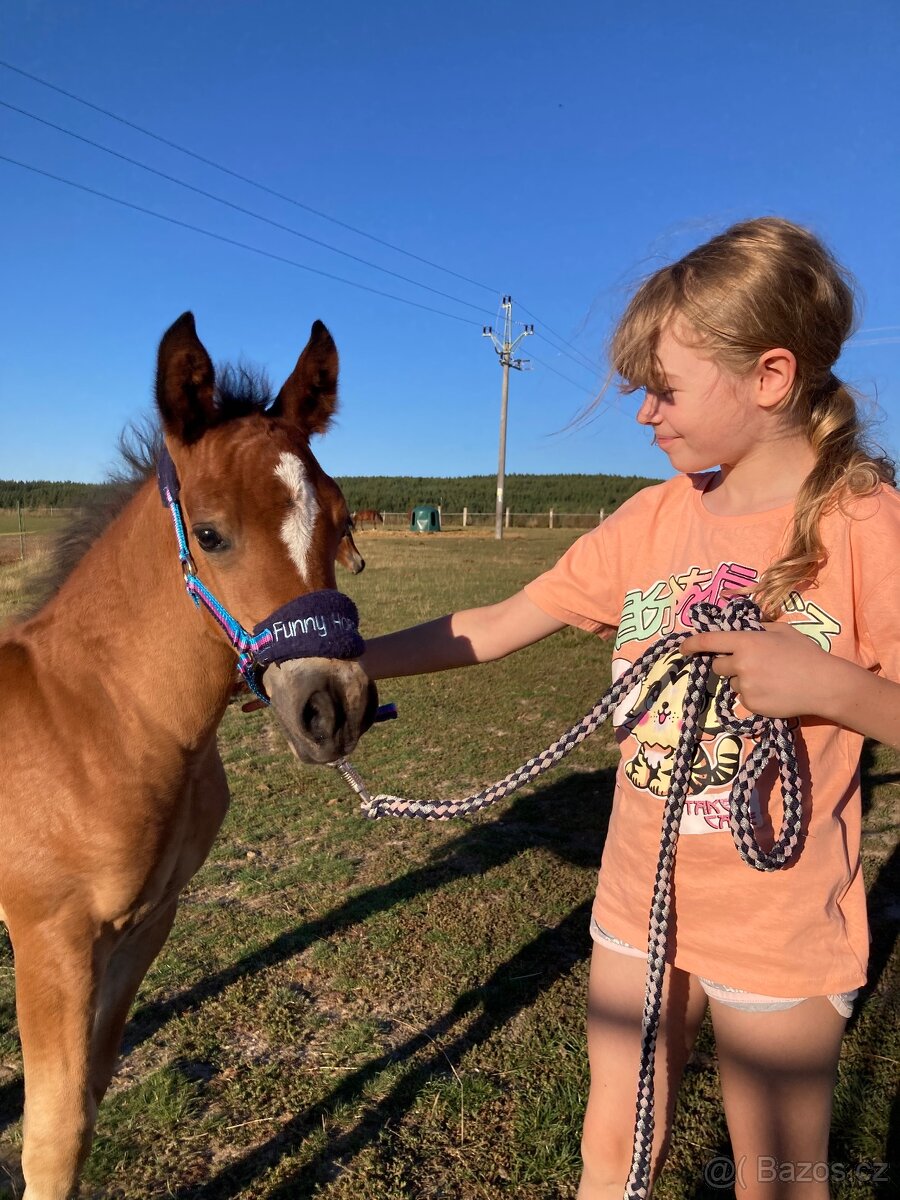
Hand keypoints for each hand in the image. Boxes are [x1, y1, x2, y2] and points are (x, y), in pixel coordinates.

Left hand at [679, 621, 838, 718]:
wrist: (824, 685)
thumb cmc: (805, 654)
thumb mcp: (781, 631)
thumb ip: (758, 627)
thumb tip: (743, 626)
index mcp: (745, 642)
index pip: (708, 641)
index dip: (691, 644)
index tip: (683, 648)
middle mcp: (740, 665)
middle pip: (718, 666)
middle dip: (728, 665)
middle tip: (750, 664)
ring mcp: (744, 687)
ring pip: (732, 683)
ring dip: (742, 680)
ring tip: (769, 679)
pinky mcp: (751, 705)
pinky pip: (744, 699)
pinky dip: (753, 695)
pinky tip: (773, 691)